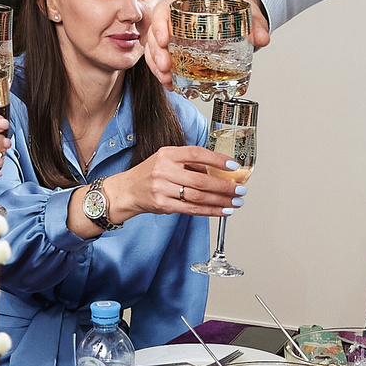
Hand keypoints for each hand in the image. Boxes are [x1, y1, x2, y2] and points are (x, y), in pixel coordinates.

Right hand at [107, 145, 242, 218]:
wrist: (126, 191)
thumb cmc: (149, 174)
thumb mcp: (167, 160)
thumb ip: (189, 163)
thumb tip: (217, 172)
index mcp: (167, 154)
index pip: (197, 154)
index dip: (217, 160)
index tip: (233, 166)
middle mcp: (164, 170)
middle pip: (201, 180)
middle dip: (224, 187)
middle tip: (240, 190)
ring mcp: (162, 189)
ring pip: (198, 197)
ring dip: (220, 201)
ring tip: (235, 202)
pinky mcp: (163, 205)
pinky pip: (191, 209)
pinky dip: (210, 211)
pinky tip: (222, 211)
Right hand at [142, 0, 267, 80]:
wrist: (235, 13)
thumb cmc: (234, 7)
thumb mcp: (246, 12)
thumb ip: (255, 24)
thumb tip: (262, 38)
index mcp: (187, 0)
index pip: (164, 9)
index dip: (159, 24)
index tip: (164, 40)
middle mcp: (175, 16)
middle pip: (155, 32)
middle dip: (156, 52)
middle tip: (166, 68)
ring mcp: (172, 32)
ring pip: (155, 48)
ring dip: (156, 66)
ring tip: (167, 80)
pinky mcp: (175, 46)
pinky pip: (162, 58)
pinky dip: (163, 72)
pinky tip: (170, 83)